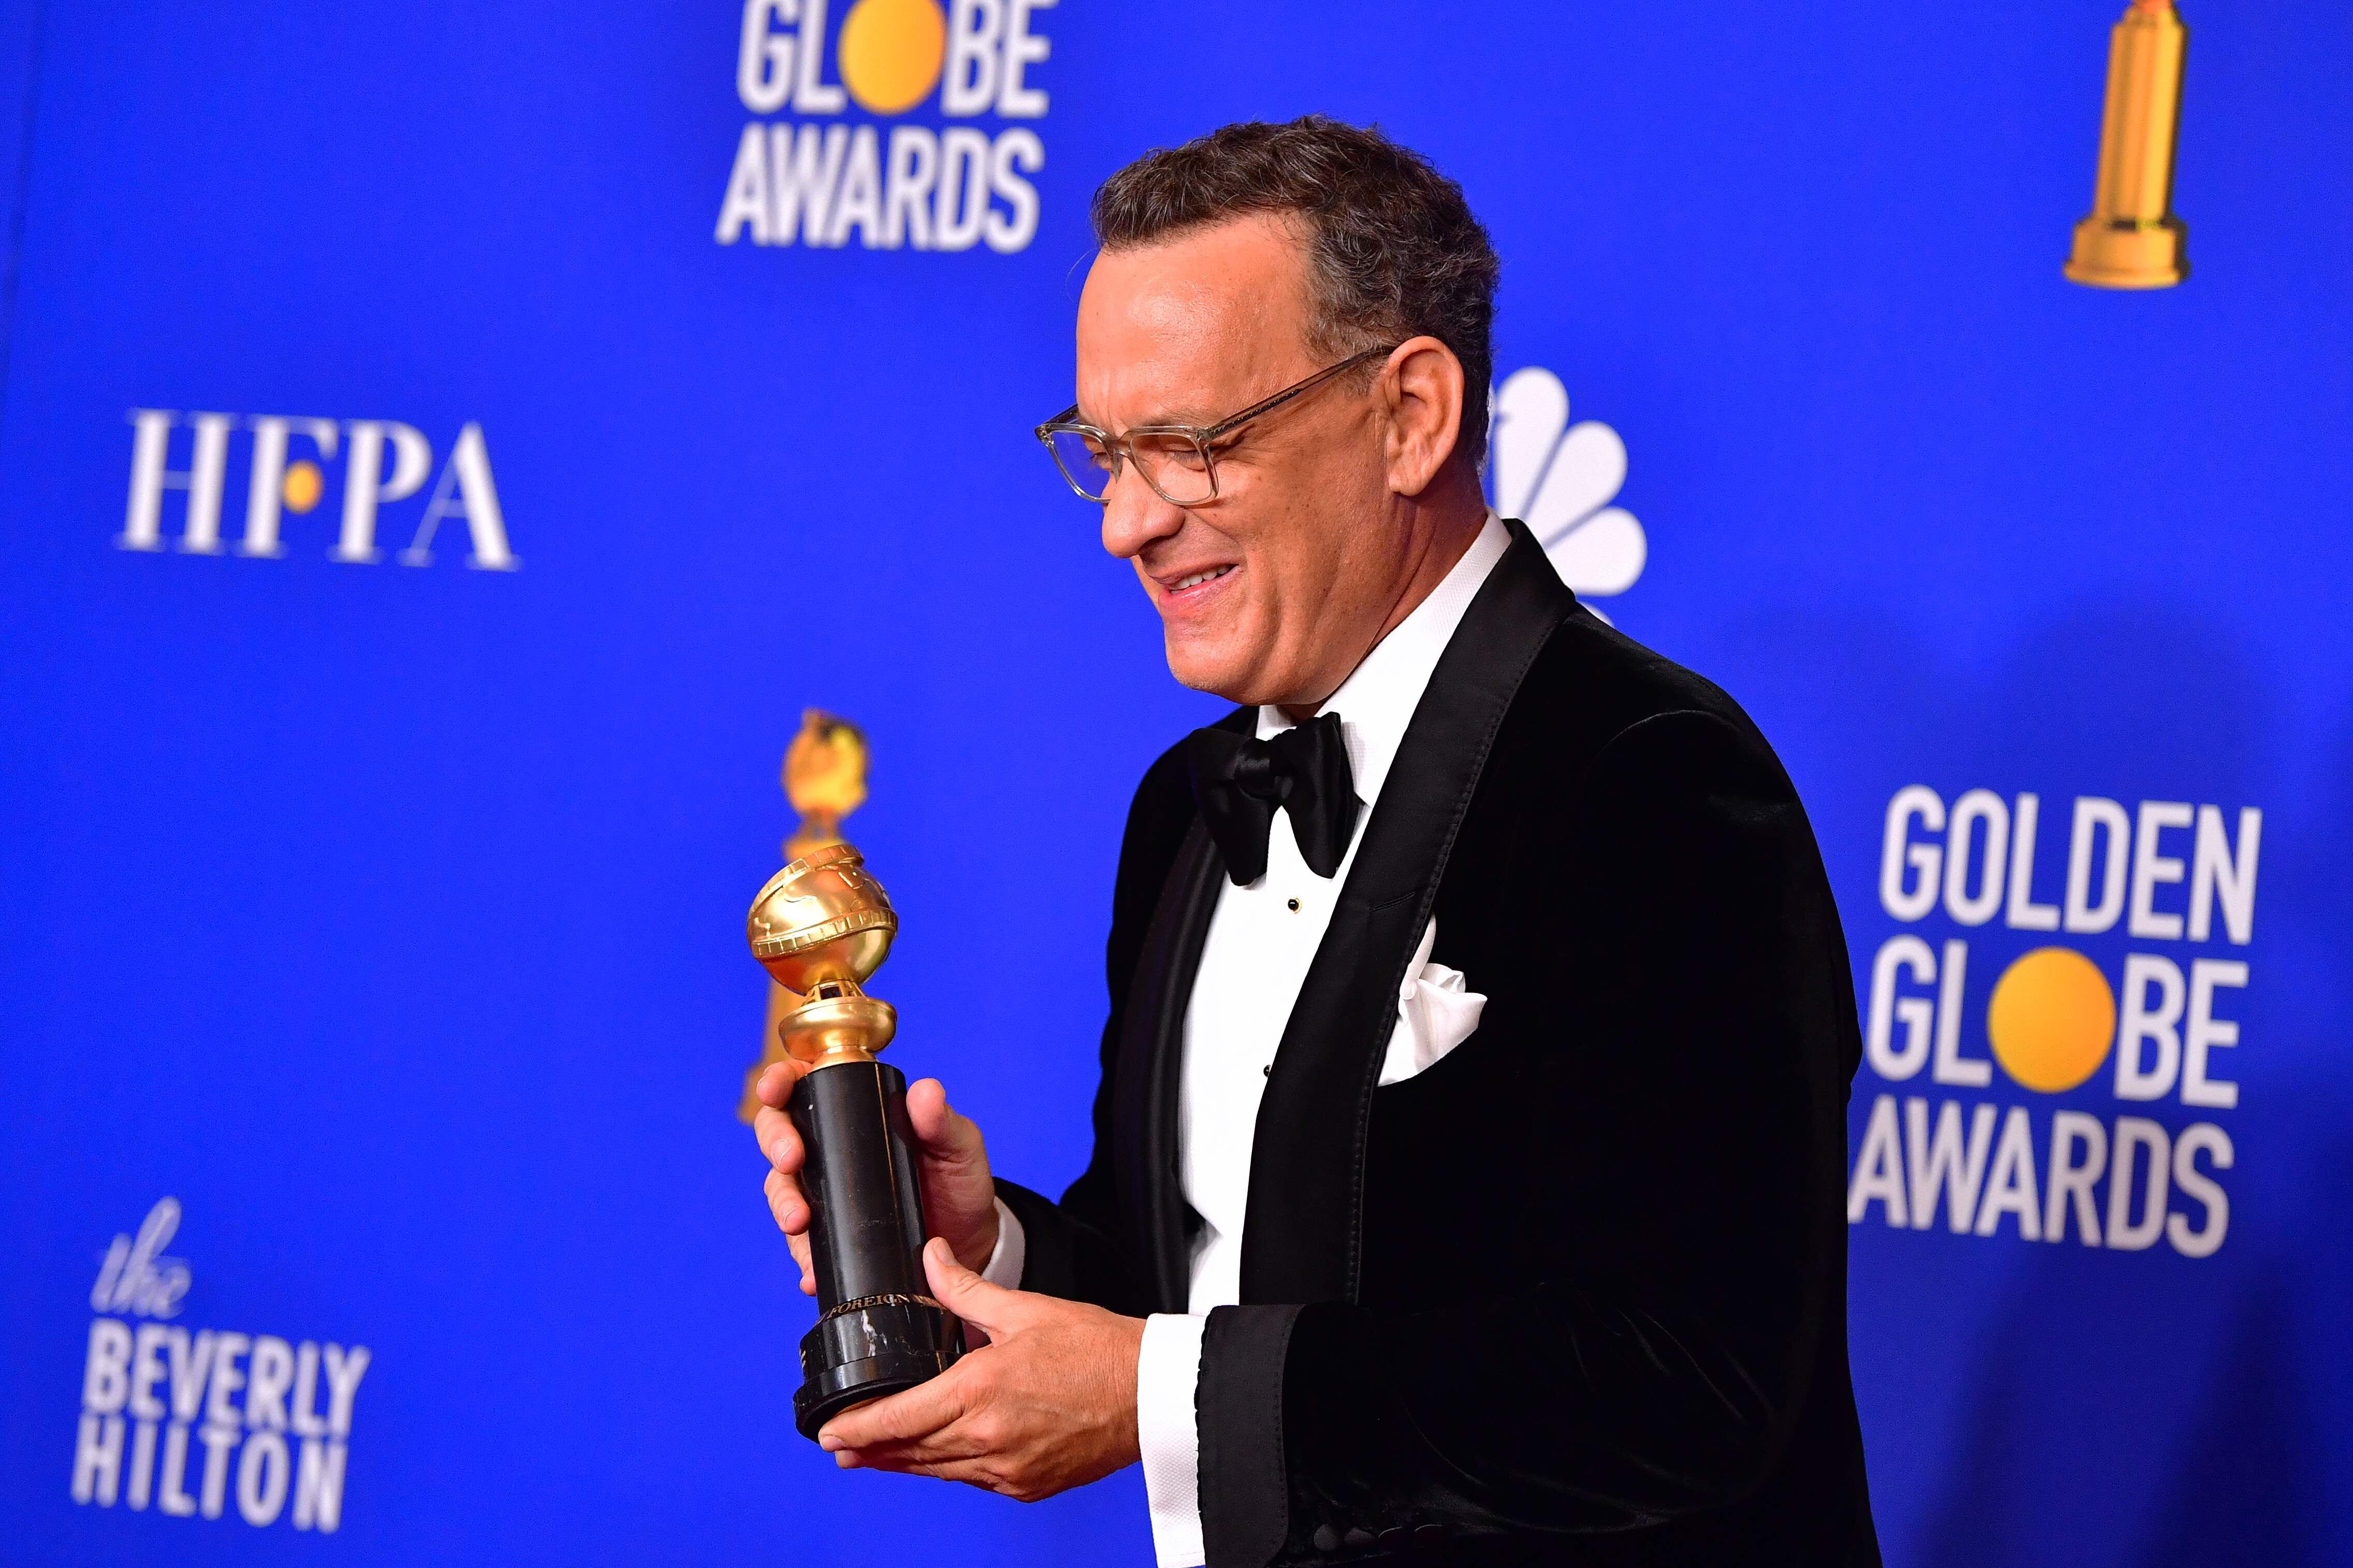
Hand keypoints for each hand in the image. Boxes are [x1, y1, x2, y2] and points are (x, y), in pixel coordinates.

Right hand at [752, 1061, 1000, 1294]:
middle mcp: (829, 1150)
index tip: (774, 1091)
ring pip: (782, 1190)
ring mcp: (824, 1193)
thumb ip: (941, 1120)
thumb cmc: (958, 1180)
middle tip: (791, 1160)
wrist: (967, 1241)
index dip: (779, 1081)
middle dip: (776, 1144)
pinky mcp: (829, 1234)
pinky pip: (802, 1244)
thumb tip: (926, 1091)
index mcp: (854, 1112)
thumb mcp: (957, 1146)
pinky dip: (803, 1257)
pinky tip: (810, 1271)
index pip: (803, 1086)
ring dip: (782, 1204)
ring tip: (798, 1221)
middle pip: (779, 1135)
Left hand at [819, 1239, 1143, 1501]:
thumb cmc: (1095, 1350)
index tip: (829, 1431)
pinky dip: (946, 1469)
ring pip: (936, 1471)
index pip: (897, 1418)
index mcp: (980, 1391)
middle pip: (908, 1451)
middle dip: (868, 1450)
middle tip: (837, 1446)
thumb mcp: (1024, 1309)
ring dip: (900, 1463)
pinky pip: (971, 1480)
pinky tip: (936, 1458)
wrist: (1149, 1393)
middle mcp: (986, 1439)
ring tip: (872, 1457)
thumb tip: (931, 1258)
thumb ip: (965, 1289)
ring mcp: (1006, 1469)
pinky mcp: (1026, 1485)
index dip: (856, 1428)